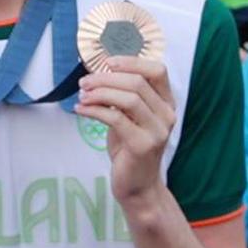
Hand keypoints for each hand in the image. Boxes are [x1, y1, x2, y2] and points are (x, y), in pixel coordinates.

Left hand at [81, 51, 182, 206]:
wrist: (138, 186)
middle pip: (137, 82)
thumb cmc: (130, 149)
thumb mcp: (130, 118)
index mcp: (167, 104)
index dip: (132, 62)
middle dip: (106, 78)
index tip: (107, 63)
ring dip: (100, 93)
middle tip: (85, 82)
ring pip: (128, 98)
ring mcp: (157, 131)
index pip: (157, 71)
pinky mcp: (142, 145)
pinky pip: (115, 118)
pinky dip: (94, 110)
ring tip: (82, 95)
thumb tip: (98, 73)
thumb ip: (124, 97)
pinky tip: (81, 109)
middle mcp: (167, 115)